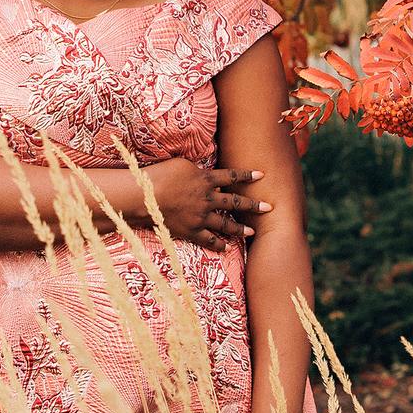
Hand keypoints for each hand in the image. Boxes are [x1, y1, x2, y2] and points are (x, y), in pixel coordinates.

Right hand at [144, 158, 270, 251]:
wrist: (144, 196)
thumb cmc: (159, 175)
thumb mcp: (181, 164)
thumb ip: (196, 170)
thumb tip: (204, 172)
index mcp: (206, 179)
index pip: (231, 176)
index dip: (247, 175)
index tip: (261, 175)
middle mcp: (207, 199)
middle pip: (235, 202)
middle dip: (253, 205)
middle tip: (268, 208)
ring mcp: (200, 216)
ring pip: (225, 223)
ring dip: (239, 228)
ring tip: (252, 232)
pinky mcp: (190, 230)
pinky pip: (207, 240)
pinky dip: (218, 245)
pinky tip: (225, 248)